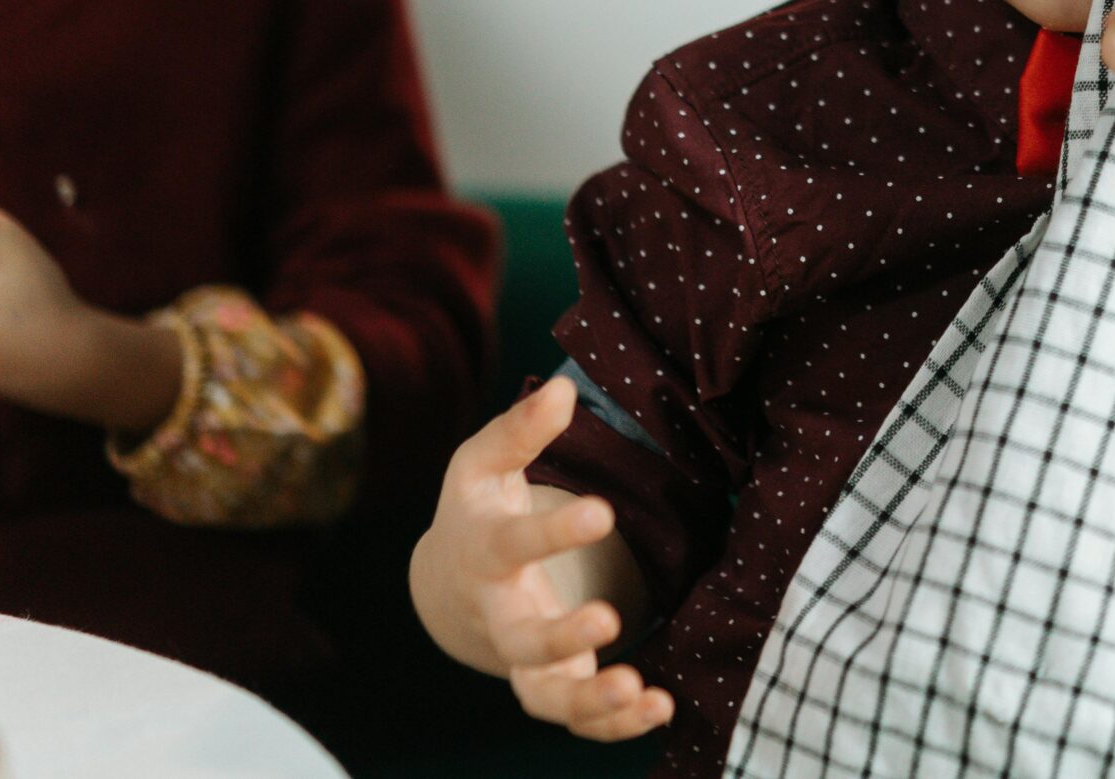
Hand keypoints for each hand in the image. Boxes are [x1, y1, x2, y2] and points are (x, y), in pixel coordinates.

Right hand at [411, 378, 673, 741]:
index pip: (512, 545)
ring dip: (592, 702)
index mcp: (484, 554)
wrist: (454, 585)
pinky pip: (577, 718)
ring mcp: (525, 659)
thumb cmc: (479, 511)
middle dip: (560, 639)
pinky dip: (614, 725)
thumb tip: (564, 389)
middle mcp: (501, 615)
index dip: (554, 532)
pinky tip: (659, 707)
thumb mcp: (485, 463)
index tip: (603, 512)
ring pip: (548, 698)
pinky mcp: (554, 684)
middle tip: (608, 621)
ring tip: (640, 691)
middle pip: (521, 641)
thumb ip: (523, 429)